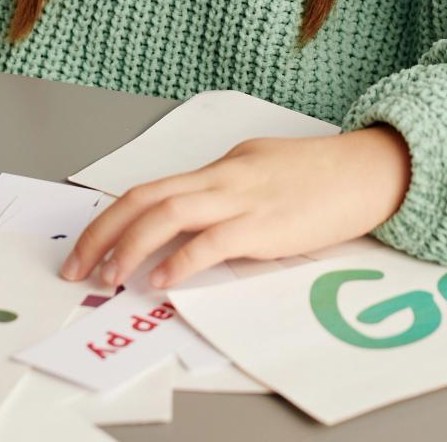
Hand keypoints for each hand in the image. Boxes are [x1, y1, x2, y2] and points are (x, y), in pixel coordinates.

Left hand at [58, 126, 411, 291]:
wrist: (370, 169)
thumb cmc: (324, 176)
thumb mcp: (265, 172)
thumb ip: (230, 191)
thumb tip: (200, 220)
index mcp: (220, 166)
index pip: (151, 189)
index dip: (112, 219)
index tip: (88, 246)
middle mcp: (222, 177)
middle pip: (144, 197)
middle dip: (102, 233)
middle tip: (76, 267)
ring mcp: (242, 198)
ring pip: (168, 214)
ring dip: (129, 247)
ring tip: (108, 278)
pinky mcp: (265, 225)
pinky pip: (212, 242)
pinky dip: (180, 261)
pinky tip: (161, 281)